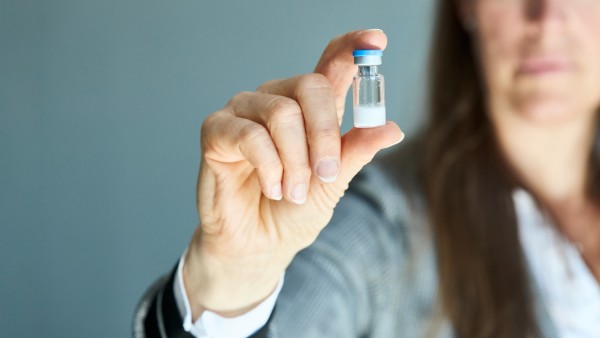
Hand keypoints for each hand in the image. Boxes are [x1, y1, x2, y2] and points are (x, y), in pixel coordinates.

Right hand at [184, 29, 402, 318]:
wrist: (260, 245)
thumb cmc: (294, 211)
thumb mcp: (333, 183)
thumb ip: (356, 152)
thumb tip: (392, 128)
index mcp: (309, 108)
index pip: (330, 64)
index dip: (352, 48)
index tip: (376, 40)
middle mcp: (277, 100)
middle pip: (310, 85)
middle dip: (325, 135)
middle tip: (326, 174)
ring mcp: (244, 111)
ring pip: (281, 112)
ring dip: (295, 161)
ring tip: (293, 192)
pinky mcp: (216, 130)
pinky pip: (249, 135)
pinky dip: (268, 167)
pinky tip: (272, 188)